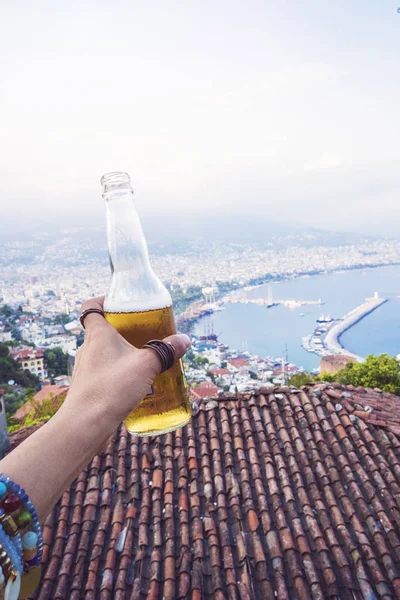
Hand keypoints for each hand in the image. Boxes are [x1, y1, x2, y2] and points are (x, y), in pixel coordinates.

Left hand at [65, 296, 190, 428]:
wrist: (85, 425)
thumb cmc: (111, 388)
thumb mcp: (146, 365)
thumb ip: (165, 351)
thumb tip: (184, 340)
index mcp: (97, 335)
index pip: (91, 307)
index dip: (104, 301)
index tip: (121, 303)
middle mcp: (87, 349)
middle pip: (103, 330)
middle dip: (124, 330)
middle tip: (144, 334)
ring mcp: (86, 369)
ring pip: (105, 353)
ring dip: (122, 354)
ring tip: (143, 362)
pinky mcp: (88, 388)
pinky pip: (105, 373)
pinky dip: (118, 374)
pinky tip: (135, 386)